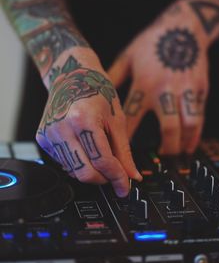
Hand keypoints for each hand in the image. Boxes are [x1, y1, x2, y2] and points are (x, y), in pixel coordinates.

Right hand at [36, 49, 141, 196]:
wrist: (72, 76)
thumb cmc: (97, 91)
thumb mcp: (117, 119)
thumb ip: (124, 152)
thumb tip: (131, 176)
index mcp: (83, 119)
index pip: (102, 161)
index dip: (117, 178)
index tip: (125, 186)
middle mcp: (62, 128)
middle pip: (84, 173)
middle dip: (103, 180)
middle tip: (115, 176)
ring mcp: (49, 134)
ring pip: (73, 171)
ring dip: (92, 172)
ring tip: (102, 157)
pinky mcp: (42, 139)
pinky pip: (64, 163)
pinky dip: (78, 162)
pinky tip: (85, 148)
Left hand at [108, 0, 209, 154]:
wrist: (182, 27)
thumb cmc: (151, 42)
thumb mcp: (128, 56)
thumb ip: (114, 78)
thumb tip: (96, 95)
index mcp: (143, 82)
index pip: (132, 117)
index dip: (125, 138)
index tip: (121, 154)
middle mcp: (164, 89)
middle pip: (167, 126)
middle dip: (164, 148)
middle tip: (158, 159)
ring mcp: (185, 90)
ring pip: (187, 124)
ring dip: (182, 144)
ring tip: (175, 155)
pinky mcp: (199, 88)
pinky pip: (199, 115)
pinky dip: (196, 133)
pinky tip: (190, 144)